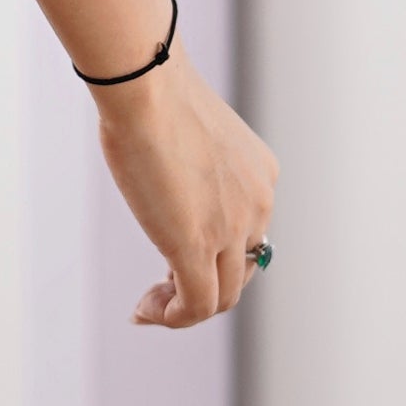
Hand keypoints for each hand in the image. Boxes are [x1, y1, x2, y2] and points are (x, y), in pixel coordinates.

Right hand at [93, 46, 279, 328]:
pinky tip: (144, 312)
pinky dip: (173, 317)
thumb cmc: (153, 93)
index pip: (248, 235)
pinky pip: (197, 306)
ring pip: (222, 295)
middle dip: (202, 287)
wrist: (146, 87)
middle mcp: (258, 204)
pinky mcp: (197, 246)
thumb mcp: (188, 129)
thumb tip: (166, 168)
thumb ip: (190, 158)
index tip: (174, 260)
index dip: (215, 256)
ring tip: (150, 306)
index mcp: (261, 175)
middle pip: (241, 272)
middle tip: (160, 289)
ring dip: (184, 309)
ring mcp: (230, 228)